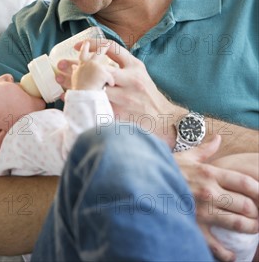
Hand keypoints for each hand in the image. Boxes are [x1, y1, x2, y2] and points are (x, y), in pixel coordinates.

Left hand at [58, 38, 176, 140]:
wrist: (163, 120)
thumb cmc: (148, 95)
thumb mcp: (140, 73)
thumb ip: (123, 64)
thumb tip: (99, 54)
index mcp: (135, 67)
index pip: (112, 48)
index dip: (93, 44)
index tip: (76, 45)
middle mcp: (131, 80)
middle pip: (98, 70)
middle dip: (77, 67)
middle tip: (60, 63)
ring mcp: (125, 98)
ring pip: (94, 88)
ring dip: (75, 84)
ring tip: (59, 80)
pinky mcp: (119, 114)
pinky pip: (95, 106)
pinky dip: (81, 101)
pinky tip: (68, 98)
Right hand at [175, 136, 258, 261]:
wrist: (143, 181)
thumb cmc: (165, 168)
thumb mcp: (186, 156)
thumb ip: (205, 149)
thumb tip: (217, 138)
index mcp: (209, 173)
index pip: (244, 182)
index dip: (258, 190)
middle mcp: (209, 192)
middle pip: (246, 204)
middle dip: (255, 211)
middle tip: (256, 214)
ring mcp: (203, 211)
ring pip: (238, 223)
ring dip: (249, 228)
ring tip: (251, 228)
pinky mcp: (194, 227)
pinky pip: (216, 245)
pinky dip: (227, 253)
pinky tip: (232, 254)